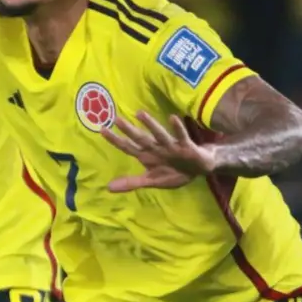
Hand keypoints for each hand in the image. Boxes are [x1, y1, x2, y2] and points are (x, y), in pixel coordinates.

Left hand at [101, 110, 216, 191]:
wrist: (200, 167)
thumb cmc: (174, 171)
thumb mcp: (152, 180)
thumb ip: (131, 182)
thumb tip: (107, 188)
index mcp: (146, 156)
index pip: (128, 147)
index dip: (115, 140)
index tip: (102, 130)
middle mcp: (156, 148)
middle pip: (140, 138)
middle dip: (129, 130)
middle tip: (116, 118)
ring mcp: (170, 146)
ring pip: (158, 135)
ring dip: (150, 124)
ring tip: (140, 113)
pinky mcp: (186, 146)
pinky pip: (181, 136)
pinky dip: (178, 128)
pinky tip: (173, 118)